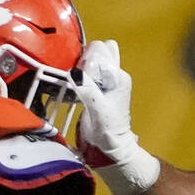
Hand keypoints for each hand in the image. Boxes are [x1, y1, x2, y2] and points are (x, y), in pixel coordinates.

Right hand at [73, 39, 160, 194]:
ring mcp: (107, 79)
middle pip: (99, 50)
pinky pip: (88, 69)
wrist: (112, 145)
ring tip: (77, 84)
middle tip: (81, 78)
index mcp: (119, 76)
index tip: (83, 78)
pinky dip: (80, 73)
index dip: (89, 61)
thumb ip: (87, 90)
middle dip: (86, 58)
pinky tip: (75, 87)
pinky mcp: (98, 86)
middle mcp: (114, 74)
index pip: (103, 51)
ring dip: (81, 66)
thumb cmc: (109, 129)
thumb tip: (74, 72)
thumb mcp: (98, 110)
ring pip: (93, 58)